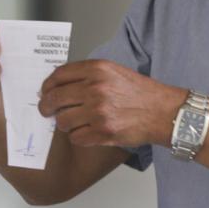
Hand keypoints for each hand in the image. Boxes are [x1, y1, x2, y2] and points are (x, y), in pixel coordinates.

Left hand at [39, 60, 186, 148]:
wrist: (163, 112)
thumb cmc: (141, 93)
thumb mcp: (114, 72)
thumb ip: (88, 75)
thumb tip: (60, 84)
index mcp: (97, 70)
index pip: (58, 76)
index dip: (47, 85)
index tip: (45, 92)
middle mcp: (96, 89)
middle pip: (54, 99)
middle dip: (46, 107)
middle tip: (46, 111)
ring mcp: (99, 112)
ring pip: (62, 121)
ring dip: (64, 124)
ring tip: (73, 123)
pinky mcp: (103, 132)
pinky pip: (76, 137)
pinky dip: (78, 136)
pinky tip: (86, 132)